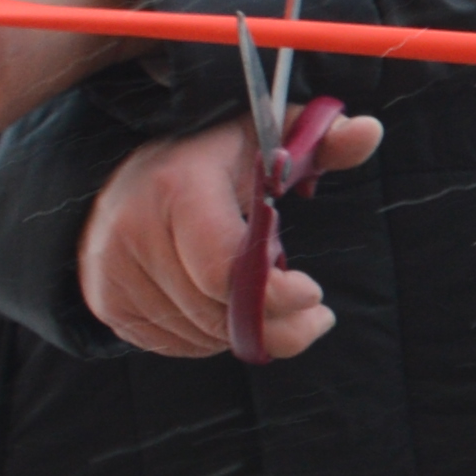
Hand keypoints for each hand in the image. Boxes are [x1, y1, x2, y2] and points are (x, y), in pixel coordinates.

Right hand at [81, 108, 384, 358]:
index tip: (314, 294)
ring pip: (199, 333)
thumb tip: (369, 131)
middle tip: (313, 320)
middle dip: (278, 324)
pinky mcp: (106, 301)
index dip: (277, 295)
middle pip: (218, 311)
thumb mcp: (265, 136)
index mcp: (179, 186)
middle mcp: (136, 230)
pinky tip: (223, 308)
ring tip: (266, 305)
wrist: (118, 170)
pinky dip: (208, 337)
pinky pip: (172, 344)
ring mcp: (114, 270)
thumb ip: (323, 138)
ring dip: (243, 331)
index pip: (226, 266)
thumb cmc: (209, 155)